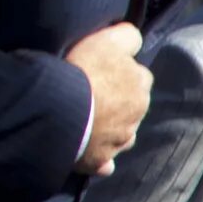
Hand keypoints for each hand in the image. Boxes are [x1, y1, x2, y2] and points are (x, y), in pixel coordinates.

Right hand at [66, 22, 152, 175]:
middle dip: (121, 104)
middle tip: (96, 96)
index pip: (140, 77)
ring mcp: (119, 142)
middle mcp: (135, 117)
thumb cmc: (84, 70)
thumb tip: (135, 41)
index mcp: (140, 89)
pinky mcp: (100, 162)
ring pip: (122, 136)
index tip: (106, 72)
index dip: (123, 73)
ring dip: (111, 131)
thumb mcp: (108, 40)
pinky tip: (89, 155)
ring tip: (89, 123)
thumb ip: (127, 37)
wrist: (61, 108)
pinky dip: (100, 161)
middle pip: (132, 108)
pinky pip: (104, 164)